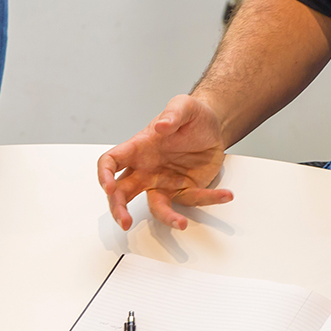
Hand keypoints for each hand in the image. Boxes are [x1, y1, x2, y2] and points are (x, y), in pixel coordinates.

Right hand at [97, 95, 233, 229]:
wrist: (213, 126)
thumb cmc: (191, 116)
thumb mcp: (183, 106)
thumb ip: (172, 114)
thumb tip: (161, 126)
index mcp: (138, 148)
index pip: (111, 162)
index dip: (105, 175)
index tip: (109, 187)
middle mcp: (146, 170)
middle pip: (123, 193)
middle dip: (119, 209)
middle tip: (124, 221)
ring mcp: (164, 183)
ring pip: (156, 207)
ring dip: (166, 218)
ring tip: (180, 224)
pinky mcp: (184, 191)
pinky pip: (193, 200)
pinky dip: (210, 199)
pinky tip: (226, 194)